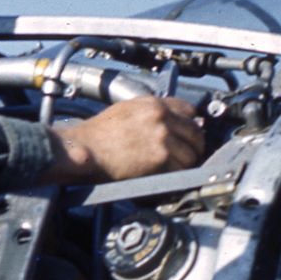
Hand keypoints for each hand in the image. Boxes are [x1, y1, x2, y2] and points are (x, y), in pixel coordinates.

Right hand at [49, 93, 208, 183]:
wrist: (85, 149)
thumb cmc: (99, 134)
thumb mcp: (127, 111)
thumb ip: (152, 114)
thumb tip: (174, 122)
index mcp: (153, 103)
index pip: (189, 110)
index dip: (189, 124)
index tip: (187, 134)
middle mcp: (160, 117)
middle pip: (195, 132)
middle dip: (193, 145)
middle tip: (187, 155)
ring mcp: (162, 137)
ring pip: (191, 153)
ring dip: (185, 163)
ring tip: (173, 168)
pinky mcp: (159, 158)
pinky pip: (181, 169)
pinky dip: (176, 175)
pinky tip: (165, 175)